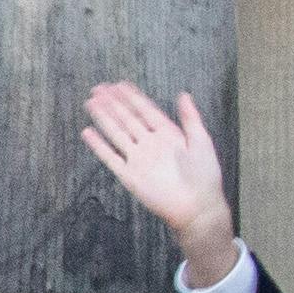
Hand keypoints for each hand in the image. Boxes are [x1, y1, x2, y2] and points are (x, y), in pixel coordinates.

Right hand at [79, 81, 240, 285]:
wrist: (198, 207)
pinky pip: (111, 158)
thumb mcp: (201, 142)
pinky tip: (88, 132)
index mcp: (169, 136)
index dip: (133, 98)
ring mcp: (139, 159)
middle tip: (98, 88)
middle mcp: (151, 145)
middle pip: (128, 119)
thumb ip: (191, 118)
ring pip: (117, 134)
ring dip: (104, 118)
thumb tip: (184, 94)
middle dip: (113, 104)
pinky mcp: (130, 176)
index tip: (120, 84)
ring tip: (91, 103)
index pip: (146, 112)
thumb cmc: (205, 177)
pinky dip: (99, 146)